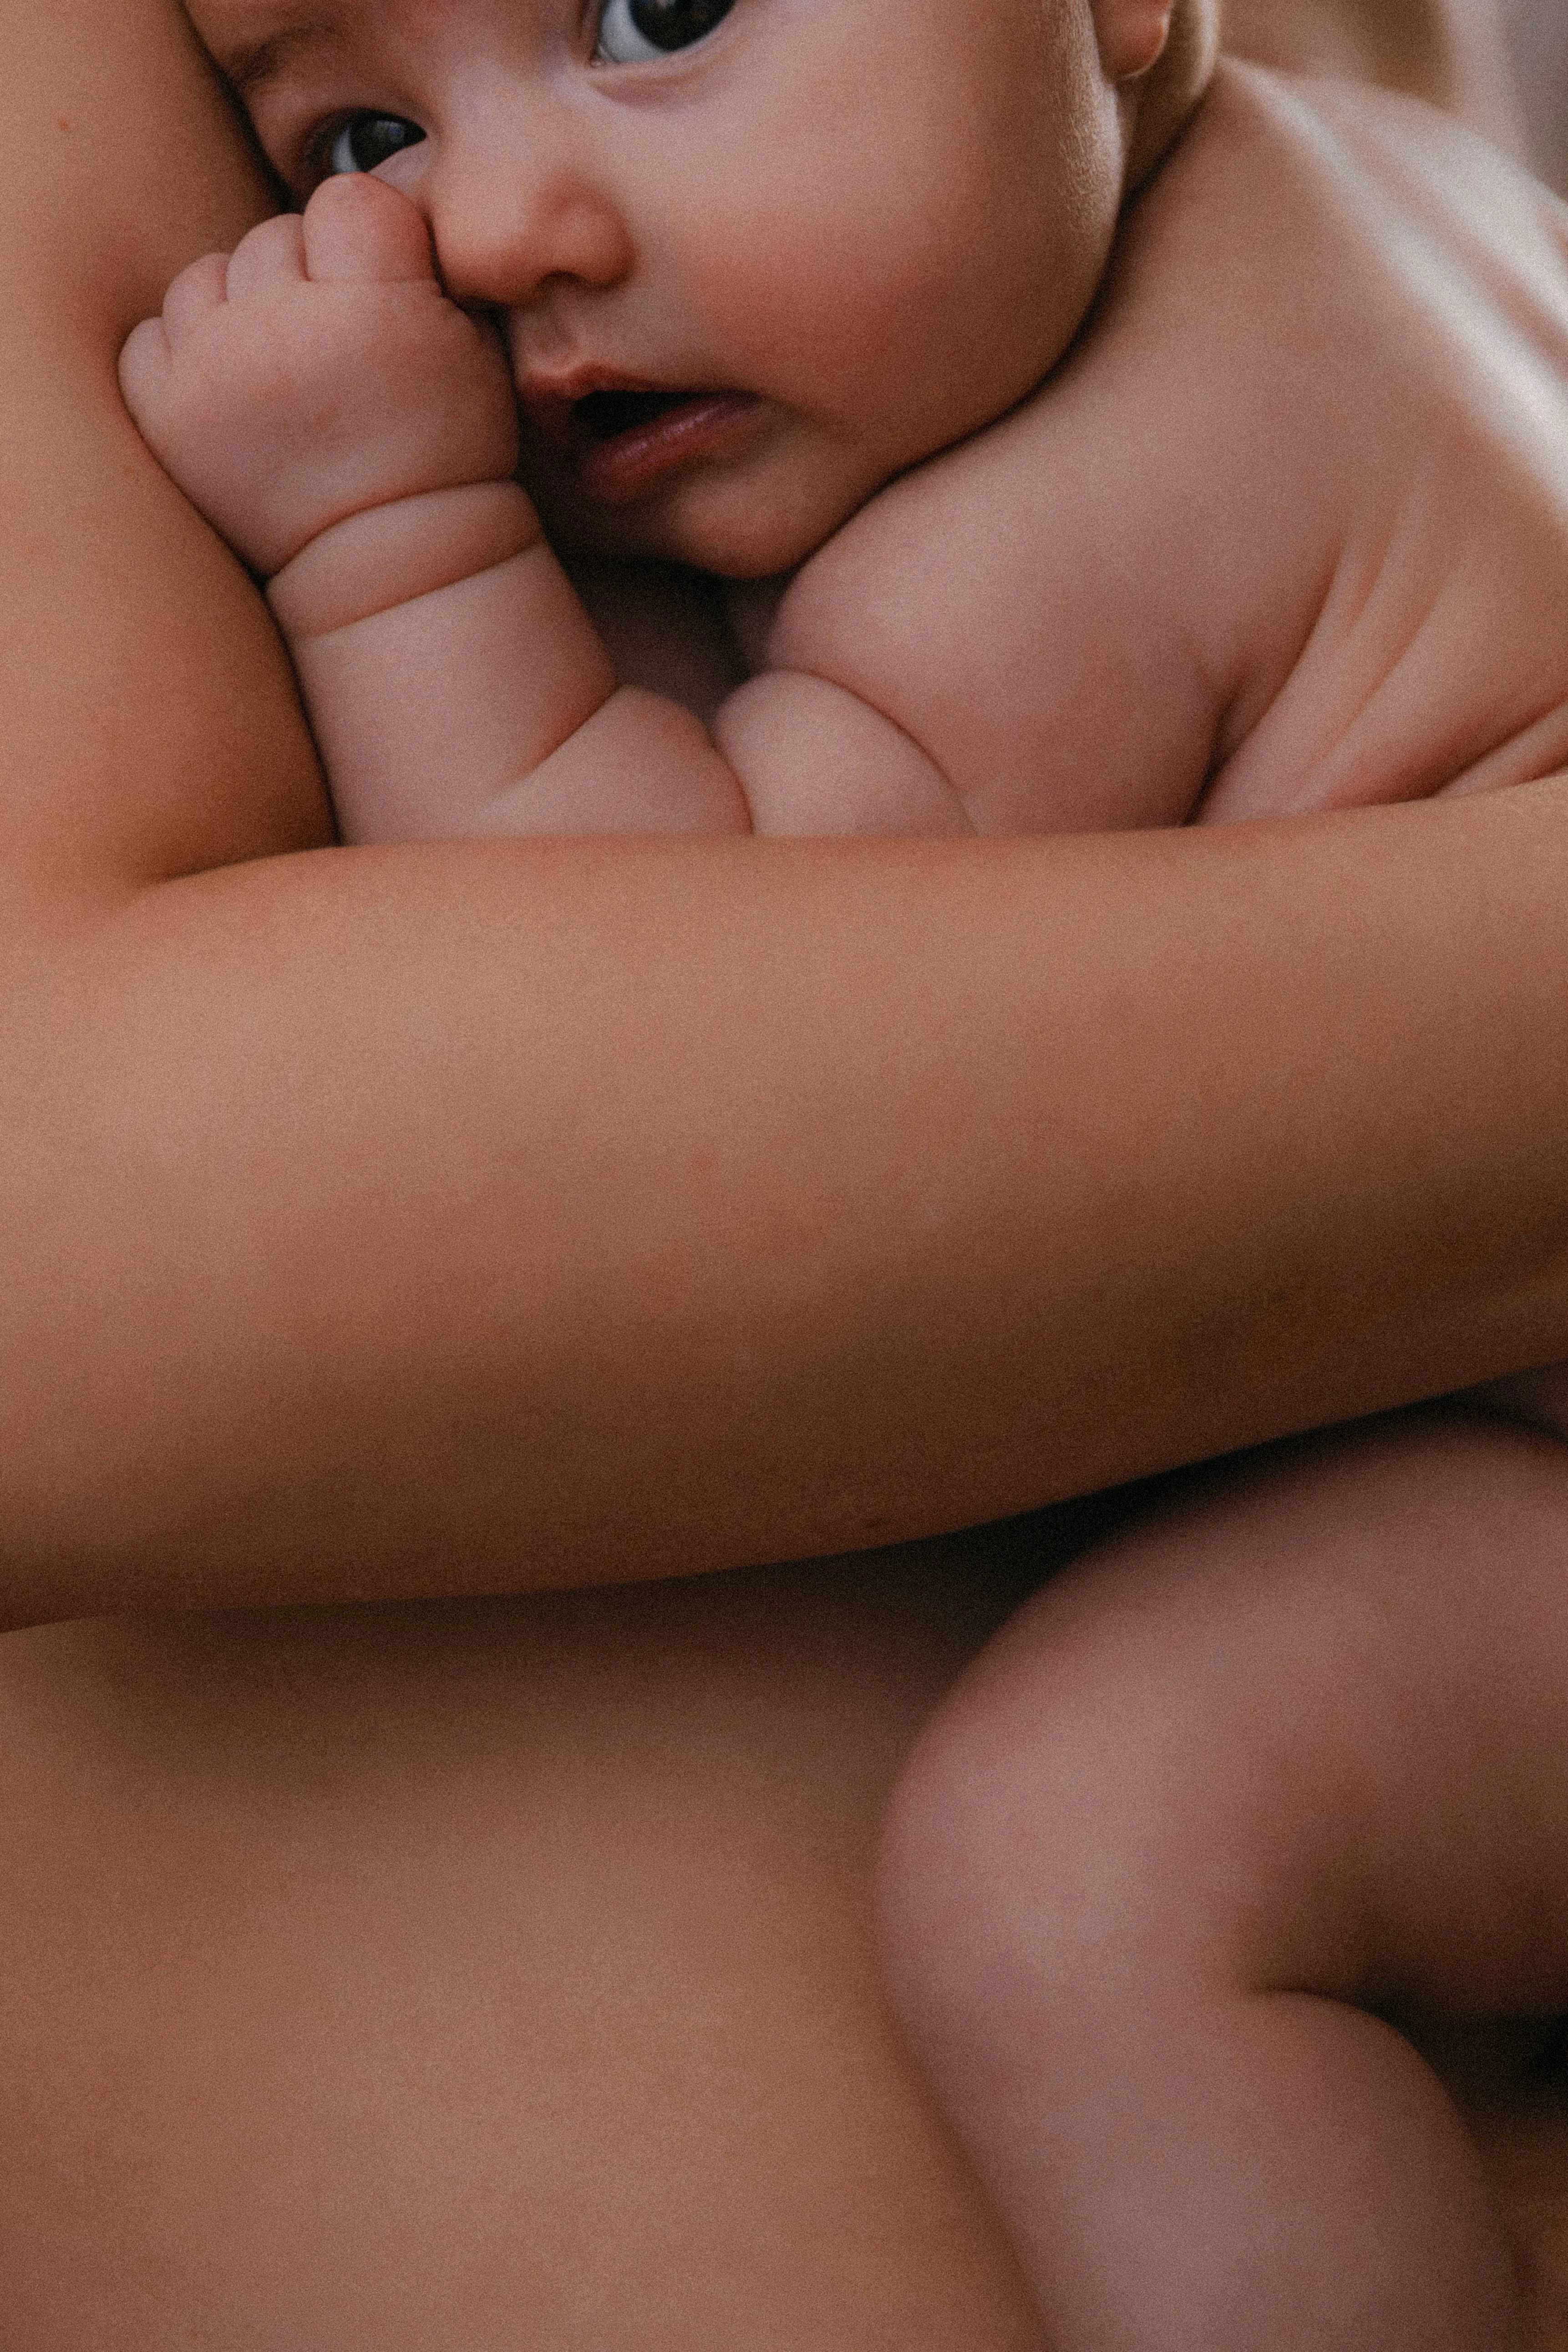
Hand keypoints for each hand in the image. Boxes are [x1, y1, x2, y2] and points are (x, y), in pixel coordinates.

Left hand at [118, 174, 521, 576]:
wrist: (389, 559)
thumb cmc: (438, 452)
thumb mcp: (467, 348)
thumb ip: (414, 261)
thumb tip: (360, 201)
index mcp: (373, 313)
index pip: (345, 201)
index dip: (368, 242)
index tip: (384, 296)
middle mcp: (284, 336)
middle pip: (272, 238)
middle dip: (305, 281)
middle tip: (337, 354)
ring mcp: (215, 376)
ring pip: (208, 278)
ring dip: (242, 312)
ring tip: (285, 374)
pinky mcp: (166, 416)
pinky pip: (154, 334)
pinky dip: (188, 355)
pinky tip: (235, 393)